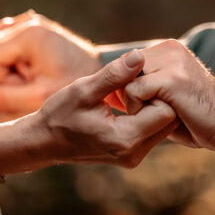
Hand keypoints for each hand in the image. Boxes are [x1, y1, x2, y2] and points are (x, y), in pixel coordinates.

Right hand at [0, 11, 100, 122]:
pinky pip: (7, 45)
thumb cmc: (75, 88)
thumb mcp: (38, 96)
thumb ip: (2, 98)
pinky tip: (24, 78)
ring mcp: (31, 23)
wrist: (106, 79)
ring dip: (3, 70)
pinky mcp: (35, 30)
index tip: (18, 92)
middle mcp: (28, 21)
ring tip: (24, 86)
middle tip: (19, 92)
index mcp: (29, 33)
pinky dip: (11, 64)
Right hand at [0, 50, 178, 173]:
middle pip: (170, 120)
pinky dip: (146, 117)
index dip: (156, 91)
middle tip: (138, 84)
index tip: (137, 80)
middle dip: (159, 99)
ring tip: (131, 93)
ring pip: (164, 127)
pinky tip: (129, 105)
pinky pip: (153, 133)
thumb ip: (114, 75)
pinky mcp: (131, 156)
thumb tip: (140, 56)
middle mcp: (133, 153)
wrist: (44, 142)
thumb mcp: (83, 90)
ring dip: (153, 108)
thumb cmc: (59, 114)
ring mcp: (133, 158)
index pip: (166, 111)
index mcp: (124, 138)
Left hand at [119, 40, 214, 152]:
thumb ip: (143, 87)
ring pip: (125, 82)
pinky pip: (133, 91)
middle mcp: (169, 49)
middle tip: (148, 113)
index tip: (137, 107)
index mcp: (168, 50)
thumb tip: (110, 92)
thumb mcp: (165, 96)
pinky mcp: (171, 78)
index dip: (125, 90)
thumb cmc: (196, 117)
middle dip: (127, 96)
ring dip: (133, 104)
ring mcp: (171, 61)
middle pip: (122, 72)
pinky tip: (161, 117)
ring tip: (157, 114)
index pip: (126, 65)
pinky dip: (139, 109)